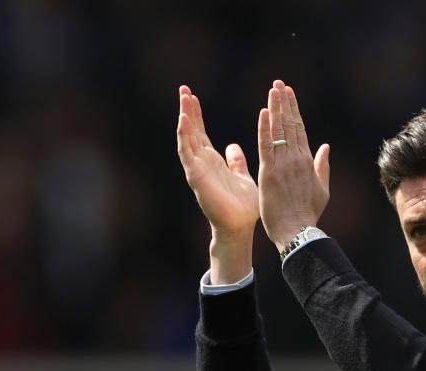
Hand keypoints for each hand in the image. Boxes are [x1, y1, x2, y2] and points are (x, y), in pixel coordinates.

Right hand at [176, 85, 257, 238]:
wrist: (239, 227)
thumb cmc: (242, 207)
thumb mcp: (242, 176)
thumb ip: (235, 162)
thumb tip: (232, 147)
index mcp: (212, 161)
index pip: (200, 132)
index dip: (196, 114)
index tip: (192, 95)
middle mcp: (201, 163)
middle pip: (191, 131)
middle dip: (187, 110)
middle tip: (183, 88)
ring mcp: (197, 169)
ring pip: (186, 138)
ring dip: (184, 118)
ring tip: (183, 98)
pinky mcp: (196, 177)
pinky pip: (187, 154)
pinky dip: (184, 137)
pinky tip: (183, 121)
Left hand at [257, 80, 330, 248]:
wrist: (297, 231)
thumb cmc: (309, 214)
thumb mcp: (322, 189)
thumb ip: (322, 166)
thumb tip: (326, 147)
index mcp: (307, 161)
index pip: (300, 129)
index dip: (294, 110)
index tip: (290, 94)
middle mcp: (296, 159)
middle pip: (289, 125)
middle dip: (284, 103)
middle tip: (279, 83)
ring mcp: (282, 165)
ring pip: (278, 131)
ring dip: (275, 109)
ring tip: (272, 90)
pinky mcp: (269, 173)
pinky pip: (266, 146)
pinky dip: (264, 129)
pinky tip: (263, 113)